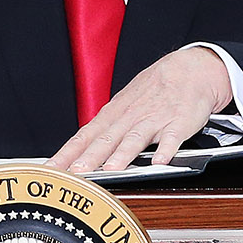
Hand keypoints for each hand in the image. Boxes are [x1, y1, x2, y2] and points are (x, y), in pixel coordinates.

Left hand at [50, 46, 230, 172]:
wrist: (190, 69)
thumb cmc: (154, 90)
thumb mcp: (124, 104)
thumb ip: (106, 129)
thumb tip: (81, 152)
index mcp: (114, 114)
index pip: (85, 136)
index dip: (68, 153)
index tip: (52, 169)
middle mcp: (130, 117)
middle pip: (106, 139)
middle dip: (90, 157)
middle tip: (76, 173)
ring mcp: (154, 120)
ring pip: (135, 138)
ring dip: (123, 154)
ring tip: (112, 169)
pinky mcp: (179, 123)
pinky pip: (172, 138)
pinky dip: (166, 149)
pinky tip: (160, 160)